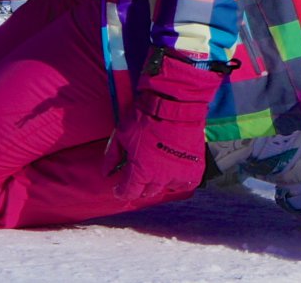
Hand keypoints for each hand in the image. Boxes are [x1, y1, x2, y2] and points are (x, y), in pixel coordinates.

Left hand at [107, 51, 223, 200]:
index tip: (118, 189)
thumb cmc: (144, 120)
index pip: (129, 192)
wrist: (173, 109)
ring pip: (165, 189)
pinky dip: (177, 181)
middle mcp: (160, 179)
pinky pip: (184, 184)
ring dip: (158, 183)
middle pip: (147, 192)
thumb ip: (112, 157)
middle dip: (139, 187)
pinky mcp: (194, 171)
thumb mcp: (121, 135)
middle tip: (136, 179)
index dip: (121, 192)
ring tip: (154, 172)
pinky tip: (171, 172)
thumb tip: (106, 172)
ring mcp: (178, 176)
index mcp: (141, 172)